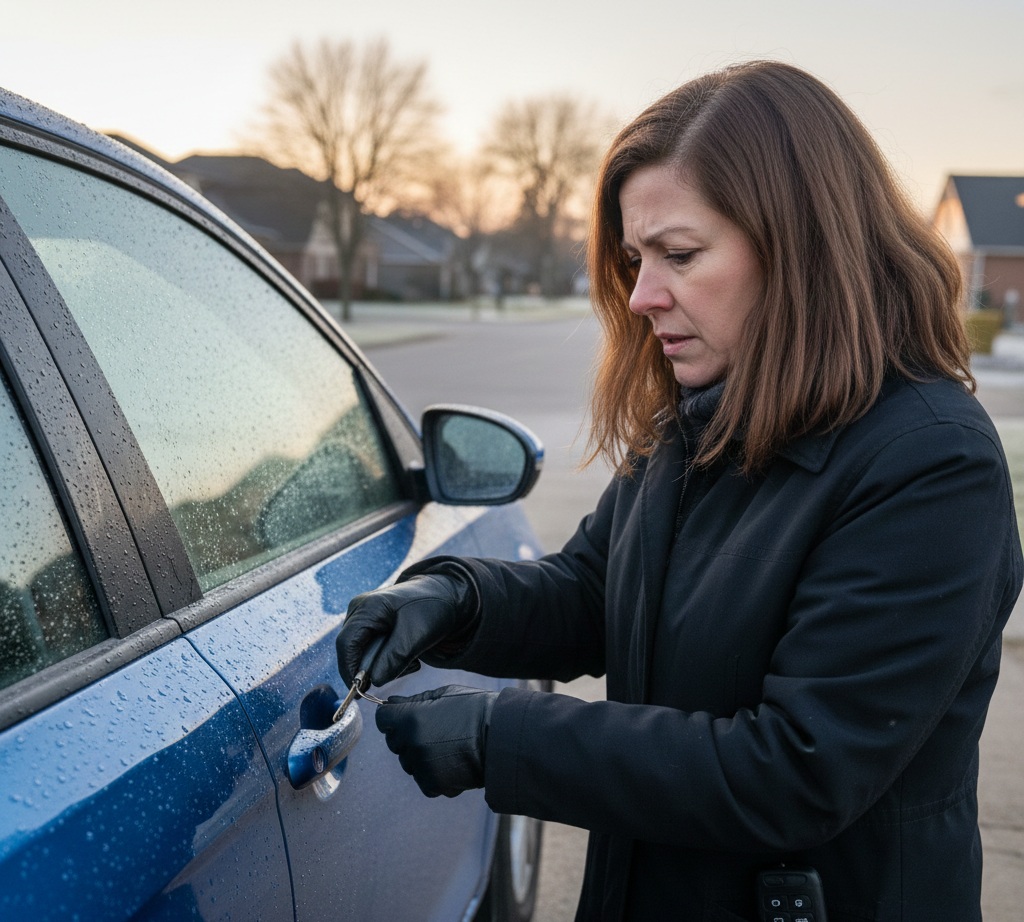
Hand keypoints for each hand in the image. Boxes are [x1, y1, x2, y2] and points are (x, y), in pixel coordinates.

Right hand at [336, 572, 477, 688]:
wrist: (443, 597)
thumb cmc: (431, 609)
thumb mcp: (417, 634)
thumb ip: (395, 657)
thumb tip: (374, 681)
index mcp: (368, 607)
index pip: (347, 643)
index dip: (349, 670)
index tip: (359, 693)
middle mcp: (359, 610)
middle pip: (352, 649)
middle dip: (370, 668)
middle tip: (396, 673)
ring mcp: (363, 617)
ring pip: (362, 652)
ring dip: (382, 664)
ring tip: (409, 659)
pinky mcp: (371, 626)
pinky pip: (370, 649)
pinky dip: (385, 658)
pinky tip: (404, 654)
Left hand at [375, 685, 496, 797]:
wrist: (502, 737)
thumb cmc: (475, 710)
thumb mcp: (444, 694)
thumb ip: (414, 700)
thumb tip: (391, 703)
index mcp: (410, 718)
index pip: (383, 719)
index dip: (393, 716)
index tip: (405, 717)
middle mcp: (411, 743)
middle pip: (394, 742)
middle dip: (407, 736)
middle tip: (434, 731)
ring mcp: (421, 765)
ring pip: (408, 762)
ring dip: (420, 756)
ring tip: (447, 747)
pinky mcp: (433, 784)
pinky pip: (423, 780)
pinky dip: (434, 774)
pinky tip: (451, 762)